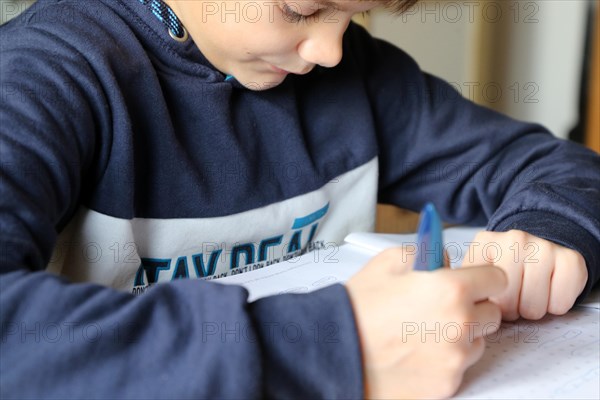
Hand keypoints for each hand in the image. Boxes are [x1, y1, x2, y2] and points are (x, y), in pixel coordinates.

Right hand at [345, 248, 506, 398]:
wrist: (337, 351)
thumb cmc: (359, 308)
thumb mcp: (388, 261)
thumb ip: (427, 252)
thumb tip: (444, 257)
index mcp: (450, 289)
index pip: (496, 278)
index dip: (481, 277)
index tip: (471, 280)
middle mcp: (460, 324)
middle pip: (492, 312)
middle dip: (473, 306)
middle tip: (441, 306)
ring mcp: (456, 358)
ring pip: (478, 341)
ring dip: (462, 335)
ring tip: (424, 331)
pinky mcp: (447, 383)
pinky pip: (460, 367)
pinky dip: (446, 359)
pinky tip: (418, 351)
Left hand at [461, 230, 587, 320]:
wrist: (539, 248)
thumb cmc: (504, 267)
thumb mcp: (475, 271)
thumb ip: (462, 284)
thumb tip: (451, 303)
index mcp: (484, 242)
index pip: (479, 292)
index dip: (487, 304)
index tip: (491, 296)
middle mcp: (513, 239)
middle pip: (507, 304)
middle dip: (510, 310)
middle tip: (513, 297)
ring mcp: (543, 246)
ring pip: (533, 308)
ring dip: (532, 309)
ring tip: (529, 294)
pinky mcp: (570, 259)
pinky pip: (560, 304)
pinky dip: (555, 306)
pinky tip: (549, 290)